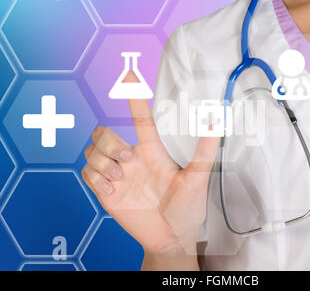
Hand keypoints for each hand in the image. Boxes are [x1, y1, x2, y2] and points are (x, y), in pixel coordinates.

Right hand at [81, 72, 219, 256]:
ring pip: (91, 151)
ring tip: (121, 179)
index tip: (129, 77)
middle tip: (128, 159)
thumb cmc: (187, 209)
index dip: (134, 98)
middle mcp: (131, 159)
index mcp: (152, 151)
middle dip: (109, 141)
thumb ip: (205, 150)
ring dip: (103, 162)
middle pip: (103, 132)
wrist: (171, 238)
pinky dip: (96, 179)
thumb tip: (217, 121)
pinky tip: (112, 190)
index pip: (140, 119)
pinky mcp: (105, 192)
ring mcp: (117, 175)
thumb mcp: (198, 178)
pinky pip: (86, 174)